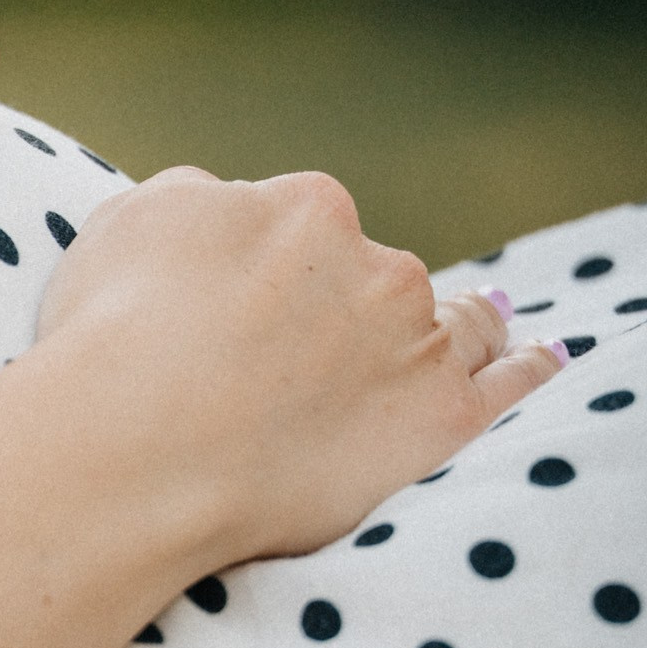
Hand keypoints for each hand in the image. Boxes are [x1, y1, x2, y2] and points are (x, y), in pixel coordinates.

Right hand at [35, 165, 564, 565]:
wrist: (133, 446)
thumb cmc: (108, 339)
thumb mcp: (124, 225)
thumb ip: (191, 201)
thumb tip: (221, 206)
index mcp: (302, 208)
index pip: (307, 229)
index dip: (274, 273)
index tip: (245, 314)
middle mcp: (372, 261)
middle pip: (377, 275)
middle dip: (350, 306)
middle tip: (299, 362)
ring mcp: (414, 338)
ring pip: (453, 317)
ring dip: (457, 322)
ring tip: (463, 334)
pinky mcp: (440, 415)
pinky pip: (507, 381)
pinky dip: (526, 367)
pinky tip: (537, 357)